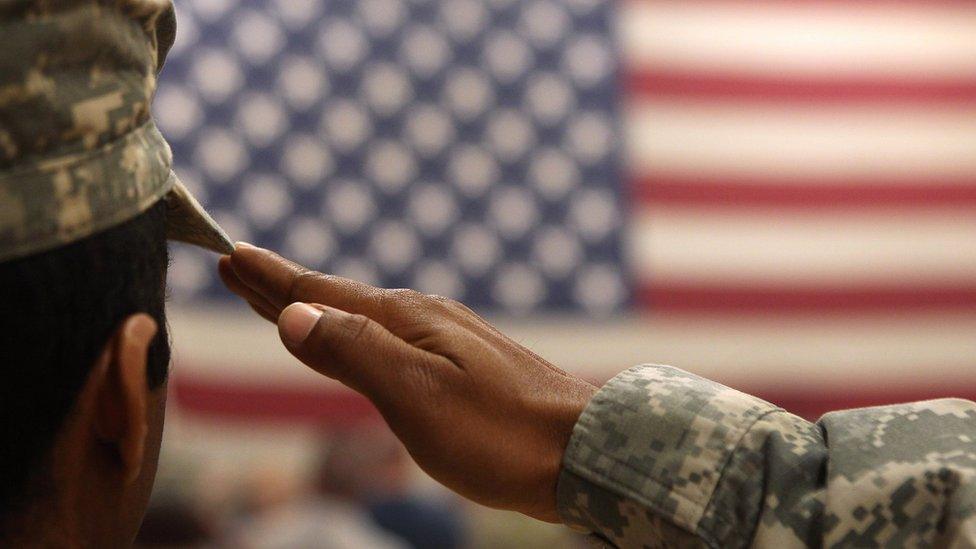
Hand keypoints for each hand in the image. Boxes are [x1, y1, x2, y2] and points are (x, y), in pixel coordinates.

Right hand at [218, 244, 597, 522]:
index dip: (272, 279)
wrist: (581, 452)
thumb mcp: (416, 394)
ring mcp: (444, 340)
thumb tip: (295, 313)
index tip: (231, 255)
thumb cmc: (500, 432)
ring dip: (317, 307)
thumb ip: (354, 352)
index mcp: (405, 321)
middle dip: (284, 286)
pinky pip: (388, 339)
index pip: (321, 293)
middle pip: (337, 298)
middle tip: (238, 266)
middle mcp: (422, 320)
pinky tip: (360, 340)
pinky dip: (354, 334)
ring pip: (362, 318)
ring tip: (284, 300)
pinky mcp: (462, 366)